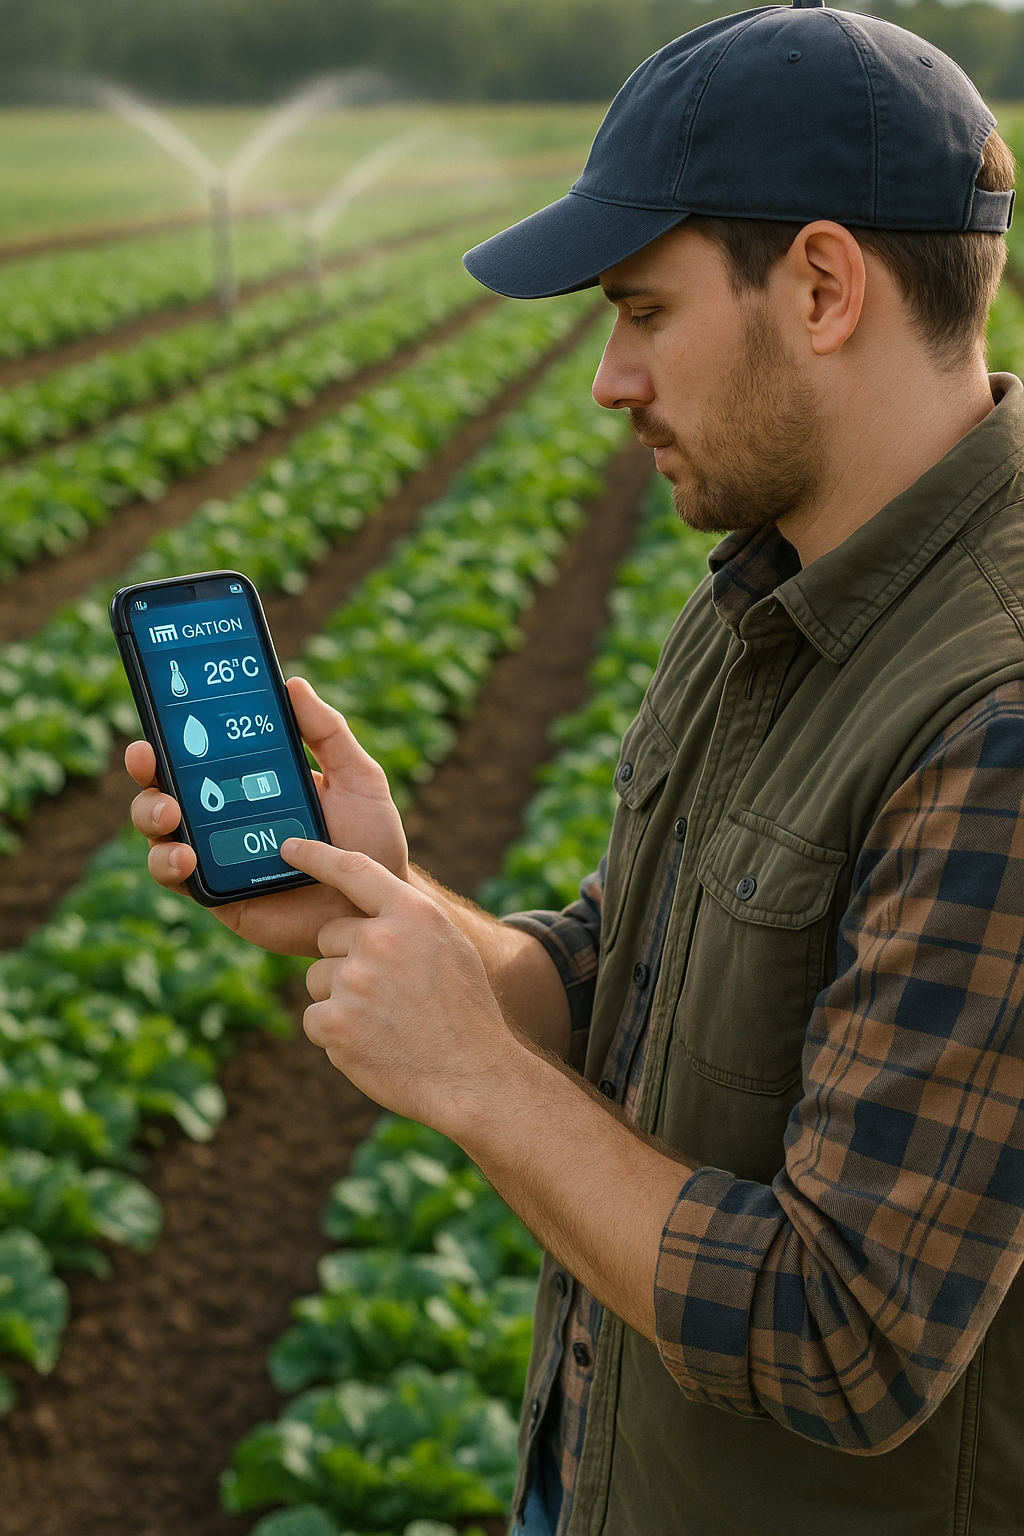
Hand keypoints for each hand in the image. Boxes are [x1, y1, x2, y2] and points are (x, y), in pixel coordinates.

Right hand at [126, 677, 408, 954]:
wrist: (377, 909)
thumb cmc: (371, 842)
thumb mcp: (357, 780)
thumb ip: (328, 733)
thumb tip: (292, 684)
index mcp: (252, 780)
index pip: (202, 749)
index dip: (173, 730)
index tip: (161, 711)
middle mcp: (225, 814)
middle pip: (166, 785)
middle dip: (148, 770)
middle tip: (150, 760)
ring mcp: (217, 855)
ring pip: (159, 831)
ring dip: (151, 815)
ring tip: (171, 814)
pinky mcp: (216, 894)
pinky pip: (176, 878)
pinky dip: (168, 865)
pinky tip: (185, 859)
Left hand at [291, 839, 516, 1136]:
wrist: (474, 1076)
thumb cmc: (463, 1012)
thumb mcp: (447, 947)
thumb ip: (405, 922)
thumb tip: (357, 914)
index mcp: (413, 913)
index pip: (354, 869)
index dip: (316, 855)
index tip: (289, 847)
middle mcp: (381, 939)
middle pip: (330, 937)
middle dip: (347, 961)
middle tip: (389, 995)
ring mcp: (355, 981)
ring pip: (319, 979)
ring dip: (340, 1000)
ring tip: (386, 1022)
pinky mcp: (334, 1022)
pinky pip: (315, 1018)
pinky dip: (335, 1035)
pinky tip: (373, 1045)